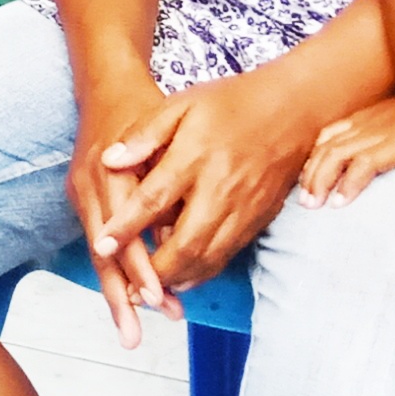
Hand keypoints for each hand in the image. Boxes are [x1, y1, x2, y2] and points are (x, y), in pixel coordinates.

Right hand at [64, 69, 179, 338]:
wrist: (106, 84)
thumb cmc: (147, 107)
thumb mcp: (165, 130)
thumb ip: (164, 179)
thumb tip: (173, 230)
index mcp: (112, 172)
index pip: (124, 233)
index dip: (142, 269)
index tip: (160, 298)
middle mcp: (91, 186)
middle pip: (104, 252)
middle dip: (123, 294)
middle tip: (140, 331)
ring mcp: (82, 192)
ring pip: (98, 253)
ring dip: (116, 291)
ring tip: (133, 328)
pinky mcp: (81, 197)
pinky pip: (98, 241)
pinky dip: (114, 271)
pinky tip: (129, 296)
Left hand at [93, 72, 320, 308]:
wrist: (292, 110)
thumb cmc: (229, 103)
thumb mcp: (181, 105)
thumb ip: (144, 134)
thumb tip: (109, 160)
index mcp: (195, 156)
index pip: (153, 199)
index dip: (126, 226)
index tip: (102, 245)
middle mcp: (221, 188)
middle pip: (184, 242)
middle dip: (154, 270)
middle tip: (127, 287)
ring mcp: (244, 208)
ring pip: (209, 257)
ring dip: (178, 279)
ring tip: (150, 292)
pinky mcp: (259, 219)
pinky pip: (229, 254)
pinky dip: (204, 271)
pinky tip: (183, 277)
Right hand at [299, 90, 394, 209]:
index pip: (367, 161)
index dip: (350, 182)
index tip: (338, 205)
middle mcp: (375, 131)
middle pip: (337, 154)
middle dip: (319, 179)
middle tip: (309, 205)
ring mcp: (363, 123)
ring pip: (328, 144)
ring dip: (313, 168)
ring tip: (303, 194)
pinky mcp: (358, 119)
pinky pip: (329, 133)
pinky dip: (314, 150)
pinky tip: (309, 167)